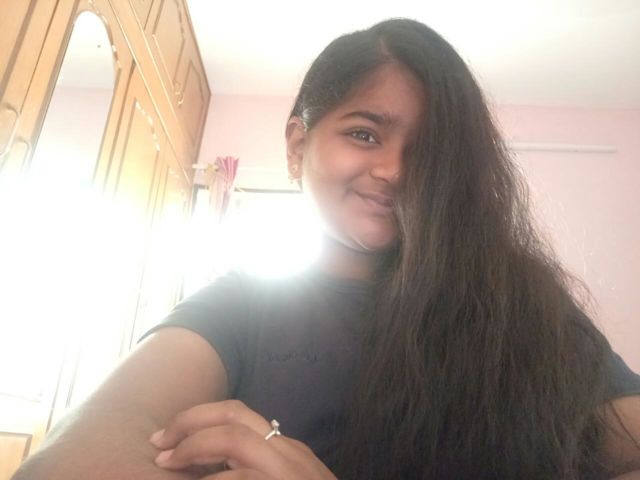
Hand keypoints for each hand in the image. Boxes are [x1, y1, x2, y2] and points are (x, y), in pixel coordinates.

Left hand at [150, 399, 336, 478]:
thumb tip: (209, 467)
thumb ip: (252, 470)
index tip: (169, 439)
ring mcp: (289, 472)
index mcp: (285, 450)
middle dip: (190, 422)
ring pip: (236, 439)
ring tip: (167, 463)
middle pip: (234, 415)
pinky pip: (242, 477)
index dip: (197, 420)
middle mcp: (288, 453)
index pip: (238, 415)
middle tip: (159, 443)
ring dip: (194, 448)